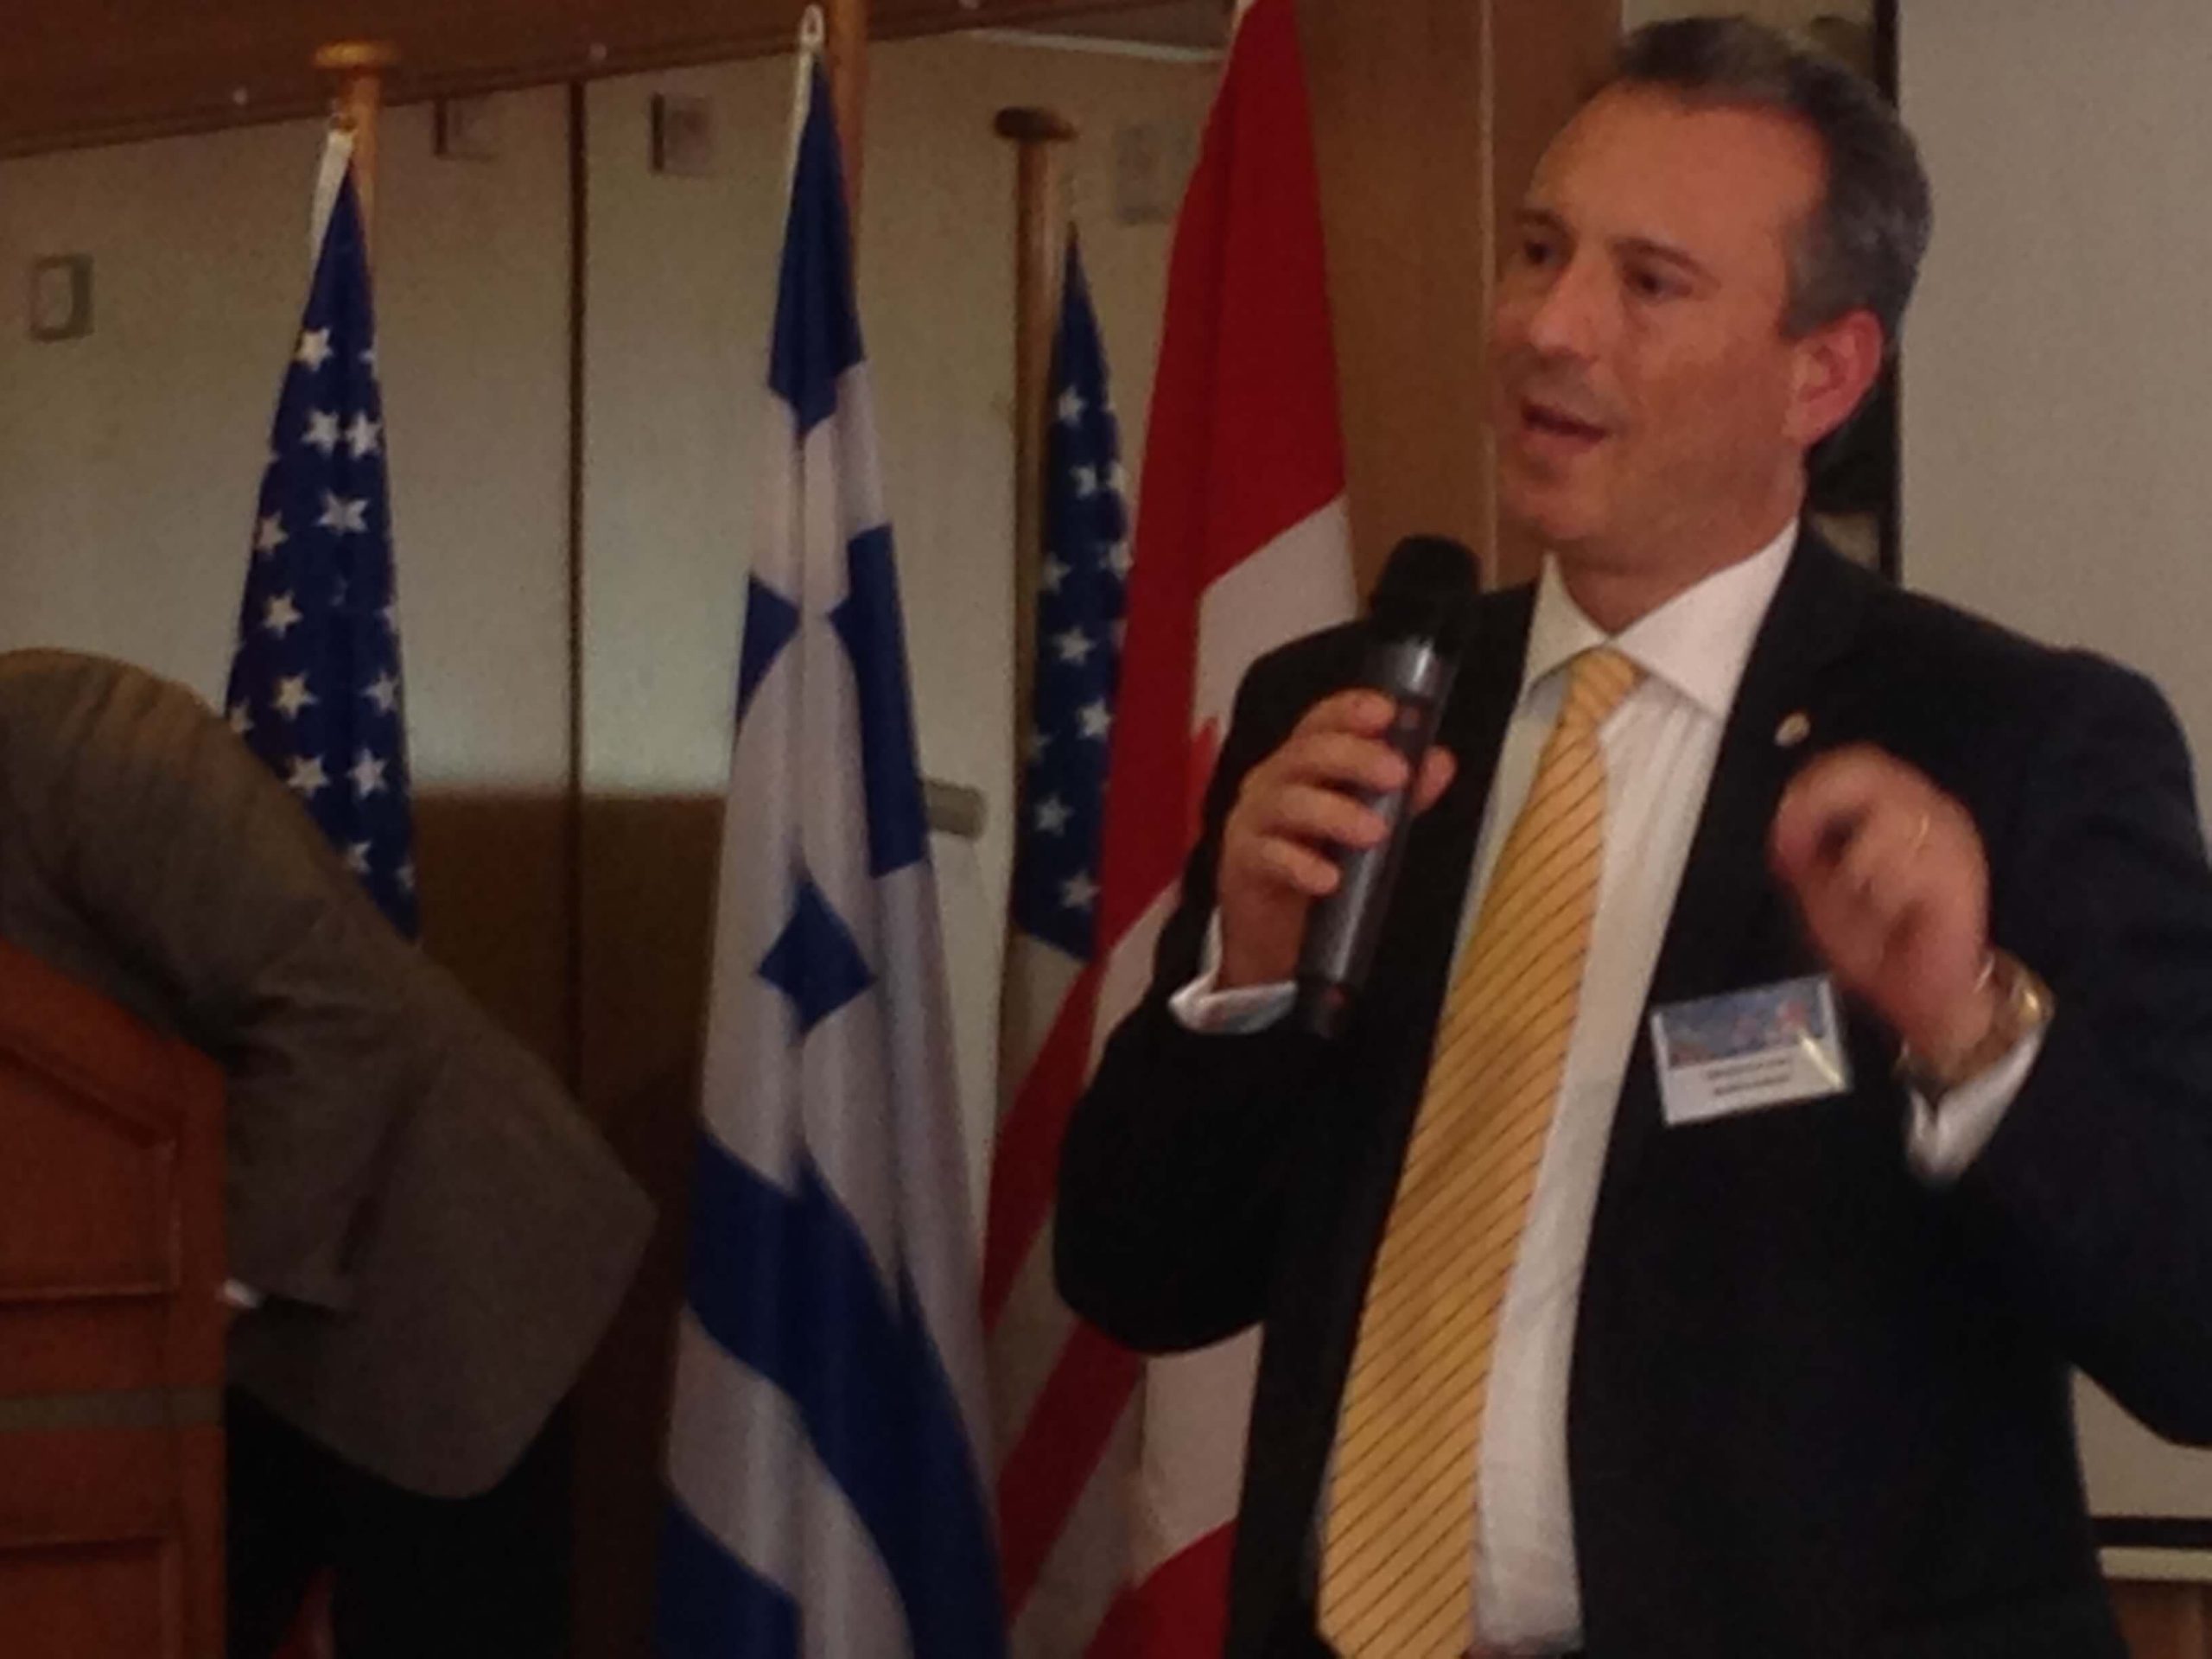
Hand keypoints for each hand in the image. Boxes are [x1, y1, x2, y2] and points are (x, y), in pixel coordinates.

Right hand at [1217, 689, 1456, 988]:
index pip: (1320, 723)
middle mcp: (1272, 782)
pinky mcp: (1242, 863)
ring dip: (1334, 812)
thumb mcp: (1366, 827)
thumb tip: (1439, 762)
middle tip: (1397, 774)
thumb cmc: (1317, 865)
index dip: (1349, 711)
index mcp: (1302, 765)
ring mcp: (1253, 821)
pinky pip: (1268, 856)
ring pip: (1287, 801)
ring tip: (1375, 832)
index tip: (1386, 712)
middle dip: (1353, 758)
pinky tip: (1330, 879)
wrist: (1272, 933)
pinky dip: (1301, 865)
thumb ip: (1402, 796)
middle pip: (1305, 754)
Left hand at [1769, 745, 1997, 1067]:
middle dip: (1823, 810)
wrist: (1927, 994)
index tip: (1784, 829)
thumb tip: (1784, 825)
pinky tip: (1891, 913)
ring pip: (1888, 817)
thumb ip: (1802, 854)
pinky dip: (1886, 892)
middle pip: (1870, 773)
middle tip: (1802, 851)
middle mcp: (1928, 810)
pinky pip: (1910, 864)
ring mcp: (1951, 837)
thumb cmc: (1880, 942)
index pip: (1854, 764)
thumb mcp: (1821, 892)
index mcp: (1896, 807)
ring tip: (1863, 898)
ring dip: (1857, 864)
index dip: (1809, 787)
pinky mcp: (1962, 873)